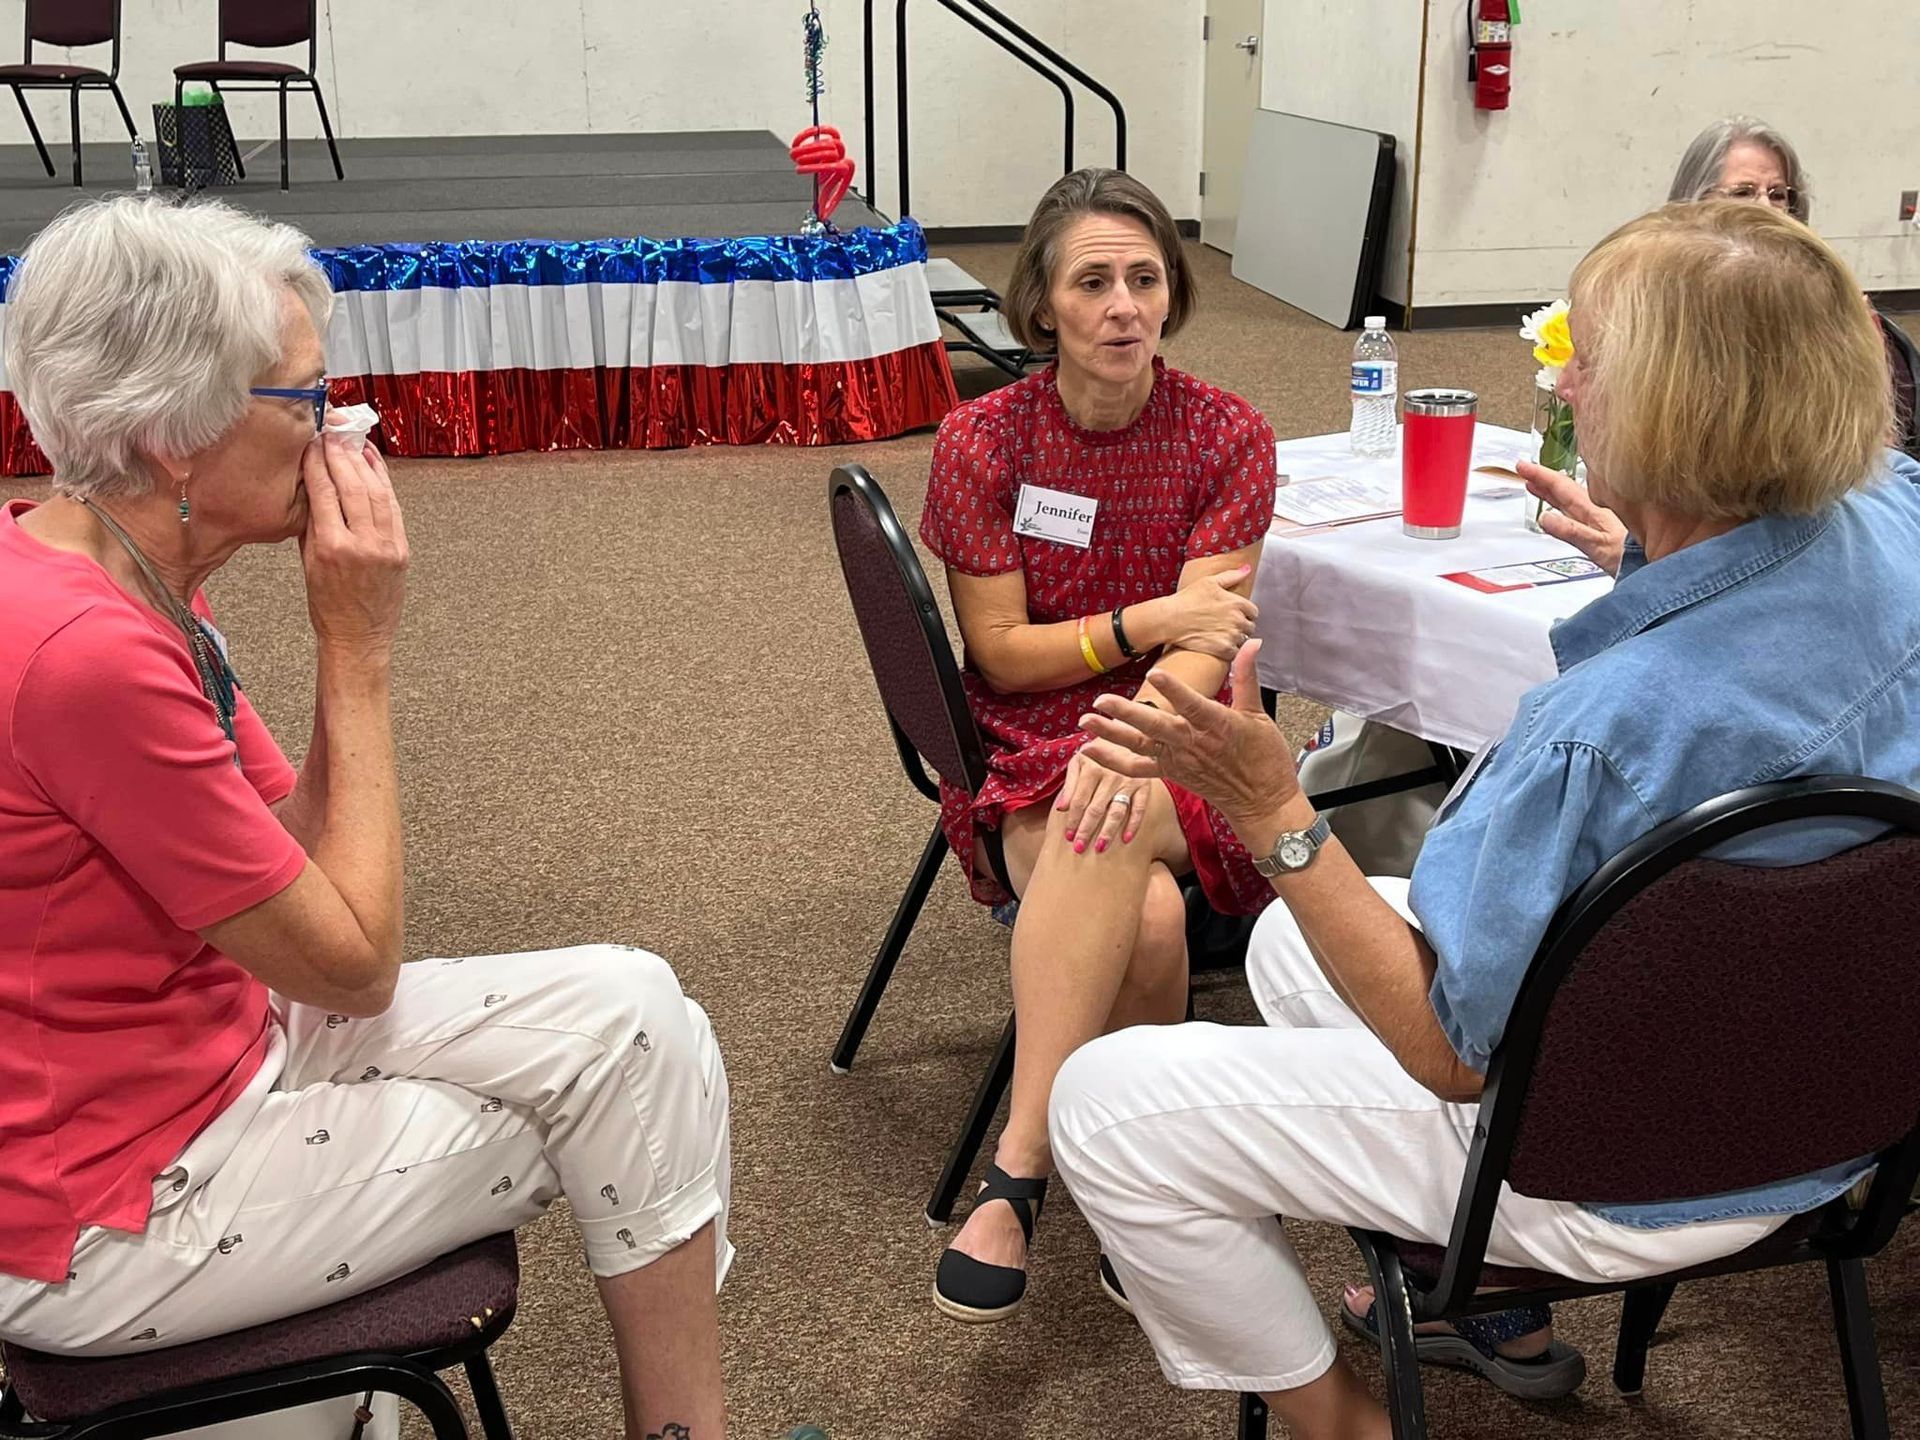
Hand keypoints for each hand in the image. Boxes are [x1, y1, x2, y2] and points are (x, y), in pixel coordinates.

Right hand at [300, 432, 407, 654]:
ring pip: (376, 492)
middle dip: (340, 454)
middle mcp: (361, 544)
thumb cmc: (327, 606)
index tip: (311, 443)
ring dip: (364, 462)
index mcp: (330, 547)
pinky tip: (375, 464)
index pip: (323, 491)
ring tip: (352, 440)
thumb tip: (314, 484)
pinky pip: (393, 507)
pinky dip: (384, 482)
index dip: (317, 462)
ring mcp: (386, 546)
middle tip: (331, 434)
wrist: (359, 638)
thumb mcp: (307, 563)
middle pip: (352, 485)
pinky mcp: (402, 549)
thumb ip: (313, 523)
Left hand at [1053, 748, 1151, 853]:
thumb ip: (1069, 785)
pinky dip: (1134, 824)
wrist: (1126, 736)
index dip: (1073, 819)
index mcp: (1092, 768)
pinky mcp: (1144, 785)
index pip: (1079, 800)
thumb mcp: (1079, 762)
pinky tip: (1126, 839)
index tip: (1067, 837)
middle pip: (1096, 809)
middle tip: (1079, 849)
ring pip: (1117, 811)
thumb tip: (1061, 809)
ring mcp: (1129, 781)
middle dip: (1086, 830)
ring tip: (1100, 848)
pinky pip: (1139, 808)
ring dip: (1108, 831)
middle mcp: (1111, 775)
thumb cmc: (1097, 752)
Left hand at [1078, 640, 1298, 841]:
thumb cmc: (1264, 757)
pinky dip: (1112, 761)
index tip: (1153, 674)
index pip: (1192, 705)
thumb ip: (1246, 677)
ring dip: (1111, 734)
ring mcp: (1178, 760)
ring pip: (1140, 746)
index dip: (1173, 690)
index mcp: (1218, 725)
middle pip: (1156, 726)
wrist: (1261, 802)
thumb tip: (1251, 642)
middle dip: (1127, 713)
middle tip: (1101, 700)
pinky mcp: (1170, 773)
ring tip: (1085, 720)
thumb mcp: (1259, 714)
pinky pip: (1137, 769)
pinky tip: (1090, 750)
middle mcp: (1194, 743)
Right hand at [1160, 564, 1257, 660]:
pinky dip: (1228, 651)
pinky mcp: (1223, 649)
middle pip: (1249, 628)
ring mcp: (1231, 635)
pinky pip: (1235, 653)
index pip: (1253, 612)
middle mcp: (1237, 619)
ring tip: (1219, 635)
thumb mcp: (1209, 582)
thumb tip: (1247, 569)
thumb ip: (1232, 576)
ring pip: (1243, 641)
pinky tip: (1217, 645)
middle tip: (1224, 626)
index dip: (1244, 614)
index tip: (1233, 615)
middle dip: (1240, 627)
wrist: (1170, 618)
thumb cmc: (1187, 599)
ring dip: (1234, 639)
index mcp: (1237, 603)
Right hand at [1520, 459, 1626, 576]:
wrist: (1661, 566)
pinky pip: (1579, 511)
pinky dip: (1565, 506)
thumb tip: (1545, 519)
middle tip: (1524, 470)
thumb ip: (1572, 532)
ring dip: (1552, 491)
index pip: (1561, 487)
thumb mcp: (1599, 546)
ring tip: (1536, 486)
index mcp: (1593, 511)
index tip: (1523, 467)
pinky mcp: (1606, 530)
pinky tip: (1564, 509)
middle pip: (1565, 490)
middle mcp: (1597, 512)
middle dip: (1543, 479)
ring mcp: (1602, 520)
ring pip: (1571, 499)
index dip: (1541, 476)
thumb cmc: (1636, 557)